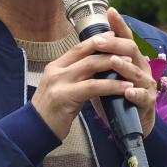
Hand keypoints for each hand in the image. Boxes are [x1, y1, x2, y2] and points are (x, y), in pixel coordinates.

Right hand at [31, 8, 155, 140]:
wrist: (35, 129)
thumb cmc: (52, 112)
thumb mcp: (62, 88)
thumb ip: (75, 77)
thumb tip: (96, 69)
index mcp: (55, 67)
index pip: (78, 47)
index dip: (97, 40)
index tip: (114, 36)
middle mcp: (56, 71)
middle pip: (85, 52)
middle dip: (108, 49)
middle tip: (127, 49)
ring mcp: (59, 82)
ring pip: (90, 66)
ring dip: (113, 64)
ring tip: (131, 65)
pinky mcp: (64, 97)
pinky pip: (93, 87)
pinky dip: (112, 85)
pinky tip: (125, 87)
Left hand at [89, 8, 156, 137]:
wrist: (133, 124)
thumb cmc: (118, 98)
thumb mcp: (107, 77)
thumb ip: (100, 63)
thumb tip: (83, 46)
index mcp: (131, 60)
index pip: (125, 38)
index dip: (119, 24)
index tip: (110, 10)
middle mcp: (141, 68)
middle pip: (131, 49)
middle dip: (115, 44)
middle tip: (99, 40)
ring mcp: (146, 85)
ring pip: (137, 72)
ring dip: (124, 66)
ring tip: (113, 61)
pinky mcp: (147, 102)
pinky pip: (142, 96)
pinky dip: (135, 93)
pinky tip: (128, 91)